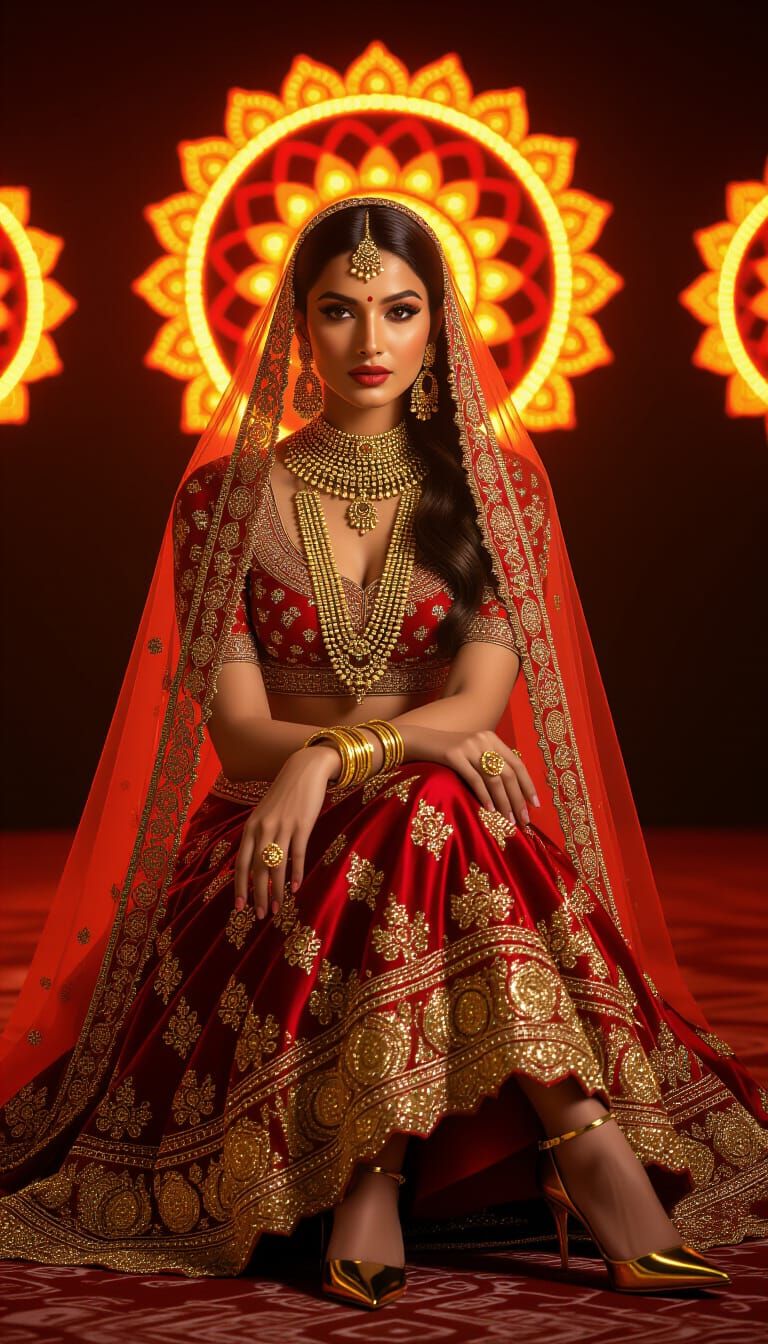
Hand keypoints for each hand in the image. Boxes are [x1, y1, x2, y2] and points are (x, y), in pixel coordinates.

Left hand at [233, 744, 337, 919]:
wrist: (305, 769)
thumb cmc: (285, 794)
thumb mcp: (265, 813)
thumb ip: (258, 836)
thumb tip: (255, 865)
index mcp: (251, 827)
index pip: (241, 863)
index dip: (240, 887)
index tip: (240, 907)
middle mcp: (263, 828)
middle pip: (257, 869)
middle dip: (258, 895)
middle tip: (261, 915)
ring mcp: (282, 826)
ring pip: (276, 865)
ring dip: (276, 890)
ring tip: (277, 908)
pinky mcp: (302, 825)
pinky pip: (297, 854)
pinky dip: (295, 873)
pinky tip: (295, 888)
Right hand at [433, 727, 539, 825]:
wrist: (417, 741)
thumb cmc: (446, 752)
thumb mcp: (471, 751)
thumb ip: (489, 762)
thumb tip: (510, 790)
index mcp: (491, 738)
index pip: (517, 763)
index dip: (528, 784)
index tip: (535, 804)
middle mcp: (483, 740)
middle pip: (508, 773)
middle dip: (518, 798)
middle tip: (524, 819)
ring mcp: (469, 746)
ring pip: (493, 778)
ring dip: (503, 802)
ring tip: (508, 820)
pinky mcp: (454, 755)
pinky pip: (474, 779)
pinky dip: (484, 796)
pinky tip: (490, 810)